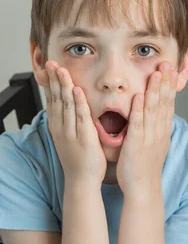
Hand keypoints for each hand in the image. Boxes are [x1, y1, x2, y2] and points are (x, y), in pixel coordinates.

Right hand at [36, 61, 106, 186]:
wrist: (82, 181)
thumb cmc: (78, 159)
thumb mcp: (68, 137)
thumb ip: (68, 122)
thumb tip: (68, 108)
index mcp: (58, 126)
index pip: (52, 100)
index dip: (50, 83)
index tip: (48, 68)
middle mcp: (61, 127)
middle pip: (56, 99)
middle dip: (54, 79)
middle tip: (51, 63)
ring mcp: (71, 132)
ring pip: (66, 104)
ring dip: (63, 86)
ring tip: (61, 70)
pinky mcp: (83, 137)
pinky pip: (80, 116)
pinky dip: (79, 102)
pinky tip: (77, 90)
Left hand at [116, 62, 177, 194]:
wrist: (143, 188)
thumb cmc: (145, 166)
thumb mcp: (154, 143)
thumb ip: (155, 126)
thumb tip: (156, 112)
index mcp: (162, 130)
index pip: (168, 103)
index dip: (169, 85)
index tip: (170, 69)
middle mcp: (159, 131)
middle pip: (164, 102)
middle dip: (165, 82)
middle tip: (167, 63)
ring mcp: (149, 137)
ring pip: (153, 110)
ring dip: (155, 90)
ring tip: (156, 73)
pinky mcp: (136, 144)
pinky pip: (138, 124)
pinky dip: (138, 110)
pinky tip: (138, 96)